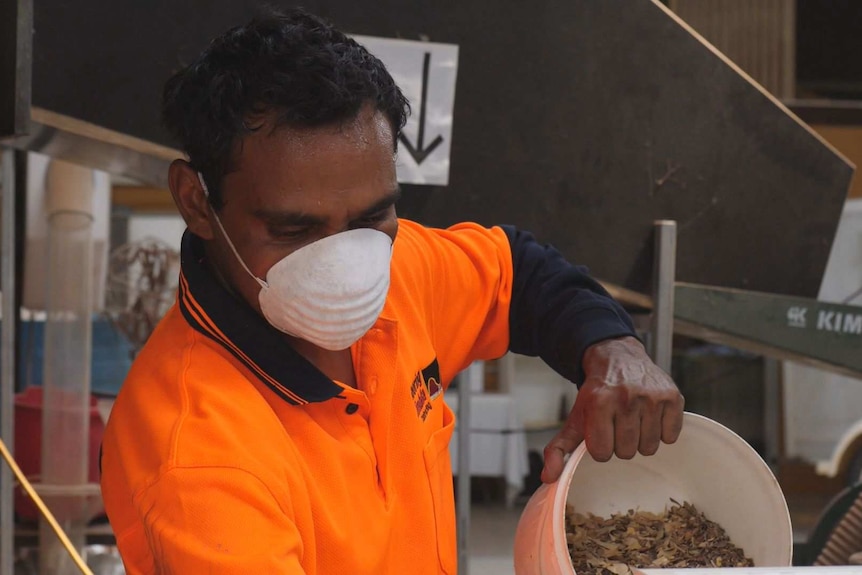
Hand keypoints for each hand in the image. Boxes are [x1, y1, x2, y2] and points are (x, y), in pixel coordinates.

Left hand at [541, 336, 683, 482]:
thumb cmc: (597, 393)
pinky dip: (661, 431)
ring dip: (640, 440)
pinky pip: (670, 436)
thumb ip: (559, 448)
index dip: (600, 447)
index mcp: (600, 403)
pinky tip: (650, 416)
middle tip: (617, 425)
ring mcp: (652, 397)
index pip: (602, 453)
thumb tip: (549, 477)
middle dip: (620, 444)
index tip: (600, 432)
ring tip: (633, 420)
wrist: (618, 359)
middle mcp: (627, 398)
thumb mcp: (575, 418)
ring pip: (649, 447)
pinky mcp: (672, 397)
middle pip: (627, 452)